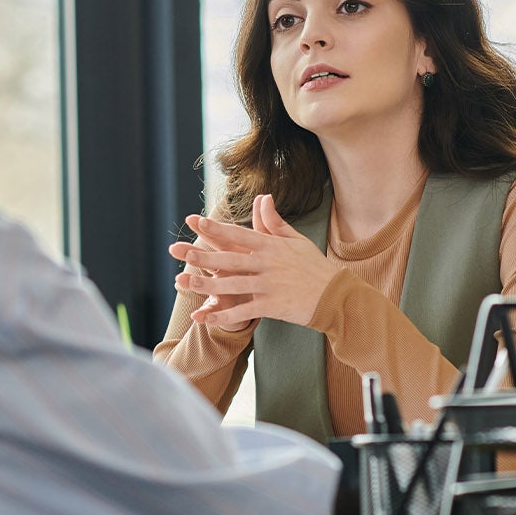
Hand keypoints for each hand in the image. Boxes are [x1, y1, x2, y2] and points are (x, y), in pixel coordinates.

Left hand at [168, 193, 340, 331]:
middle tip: (180, 251)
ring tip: (184, 282)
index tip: (196, 221)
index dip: (216, 228)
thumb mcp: (295, 240)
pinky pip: (242, 311)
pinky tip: (204, 317)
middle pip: (229, 258)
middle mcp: (267, 264)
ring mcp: (268, 285)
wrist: (335, 295)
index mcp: (271, 246)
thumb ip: (274, 222)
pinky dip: (222, 315)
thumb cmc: (314, 266)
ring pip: (231, 284)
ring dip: (206, 284)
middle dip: (203, 255)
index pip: (238, 234)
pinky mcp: (271, 306)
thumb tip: (263, 197)